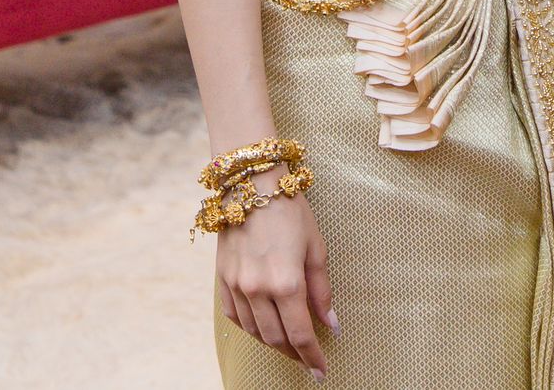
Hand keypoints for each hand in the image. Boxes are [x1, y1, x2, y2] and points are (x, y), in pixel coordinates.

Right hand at [216, 185, 334, 377]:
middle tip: (308, 360)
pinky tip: (262, 327)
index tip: (321, 370)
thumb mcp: (315, 248)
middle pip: (276, 339)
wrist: (250, 182)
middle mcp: (258, 289)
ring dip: (273, 344)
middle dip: (294, 354)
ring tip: (289, 345)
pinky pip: (235, 317)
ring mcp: (236, 285)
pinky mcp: (222, 279)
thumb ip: (322, 291)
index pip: (301, 334)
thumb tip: (331, 325)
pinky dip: (250, 328)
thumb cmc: (290, 210)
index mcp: (286, 282)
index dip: (313, 357)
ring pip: (255, 331)